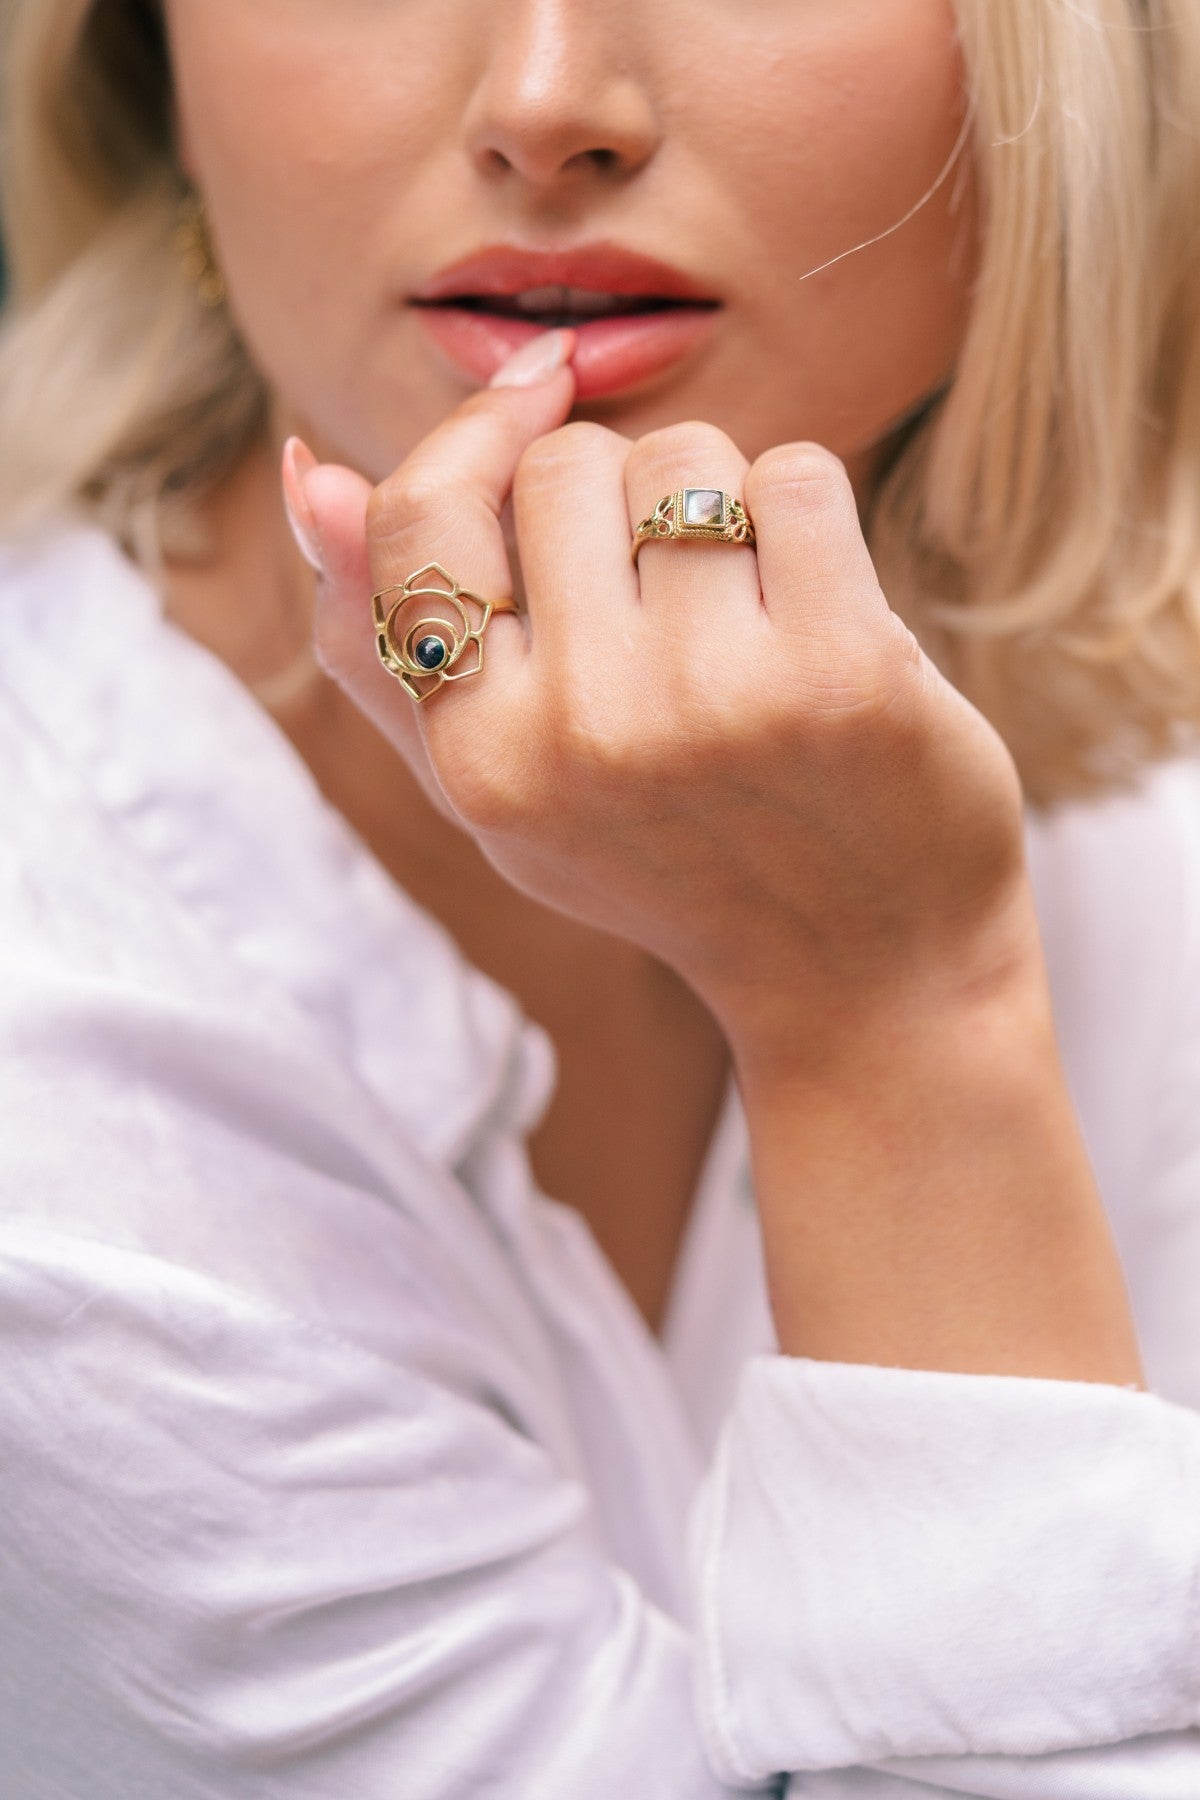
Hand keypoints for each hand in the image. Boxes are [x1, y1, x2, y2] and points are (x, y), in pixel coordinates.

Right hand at [291, 335, 1141, 1381]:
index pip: (417, 521)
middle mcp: (584, 729)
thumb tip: (305, 471)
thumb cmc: (674, 863)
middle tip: (673, 597)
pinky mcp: (843, 669)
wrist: (864, 973)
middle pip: (563, 464)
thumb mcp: (508, 791)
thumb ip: (394, 651)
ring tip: (748, 616)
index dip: (473, 435)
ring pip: (683, 457)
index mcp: (482, 759)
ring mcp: (714, 698)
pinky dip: (812, 519)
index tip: (536, 395)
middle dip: (621, 495)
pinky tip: (823, 611)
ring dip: (720, 504)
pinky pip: (799, 476)